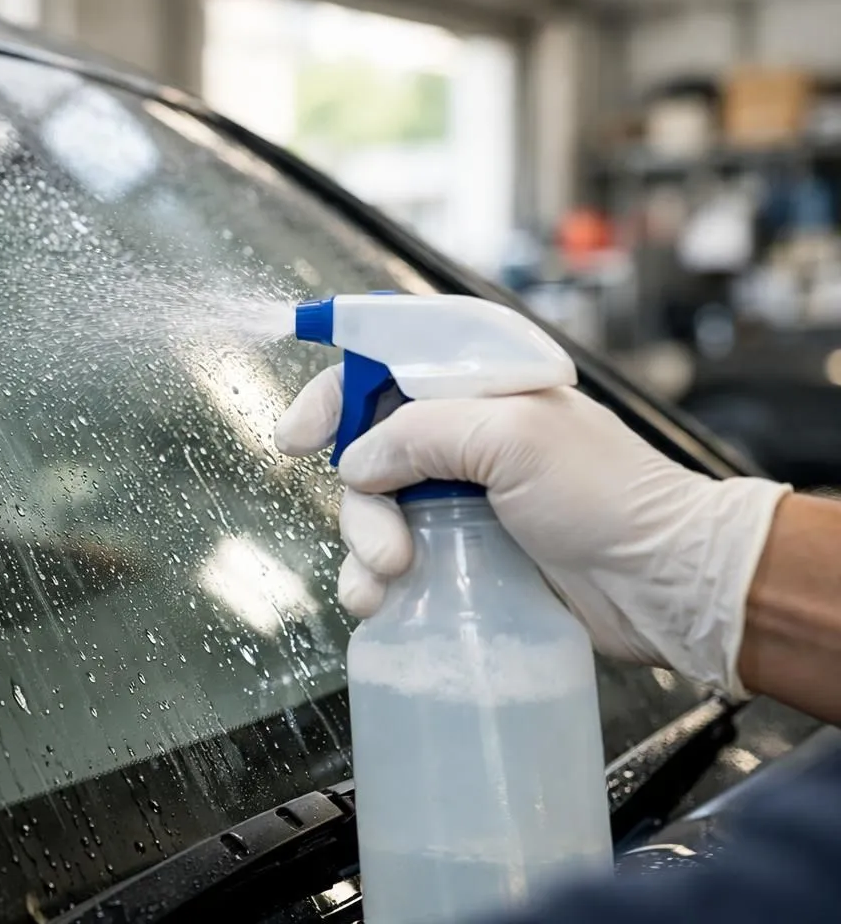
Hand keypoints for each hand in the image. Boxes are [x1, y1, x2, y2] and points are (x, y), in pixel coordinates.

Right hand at [275, 364, 789, 694]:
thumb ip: (420, 435)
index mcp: (480, 384)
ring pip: (373, 509)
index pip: (383, 360)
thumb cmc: (610, 497)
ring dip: (364, 545)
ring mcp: (464, 494)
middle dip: (360, 496)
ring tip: (390, 579)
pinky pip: (394, 558)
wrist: (665, 585)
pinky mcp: (467, 552)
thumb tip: (357, 465)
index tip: (299, 436)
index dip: (334, 391)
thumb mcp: (513, 440)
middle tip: (385, 542)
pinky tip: (381, 604)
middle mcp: (466, 433)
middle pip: (367, 446)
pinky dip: (375, 580)